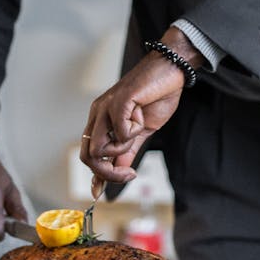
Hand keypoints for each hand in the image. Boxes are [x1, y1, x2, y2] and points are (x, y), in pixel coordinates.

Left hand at [80, 28, 200, 187]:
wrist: (171, 72)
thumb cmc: (156, 97)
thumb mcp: (140, 132)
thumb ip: (126, 152)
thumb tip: (112, 177)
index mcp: (100, 119)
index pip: (88, 153)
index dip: (99, 175)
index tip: (112, 187)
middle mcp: (98, 112)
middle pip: (89, 155)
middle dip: (109, 172)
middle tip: (130, 172)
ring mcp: (105, 106)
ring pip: (100, 147)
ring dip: (122, 149)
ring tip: (138, 132)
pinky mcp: (118, 100)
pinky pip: (120, 131)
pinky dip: (133, 131)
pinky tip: (141, 117)